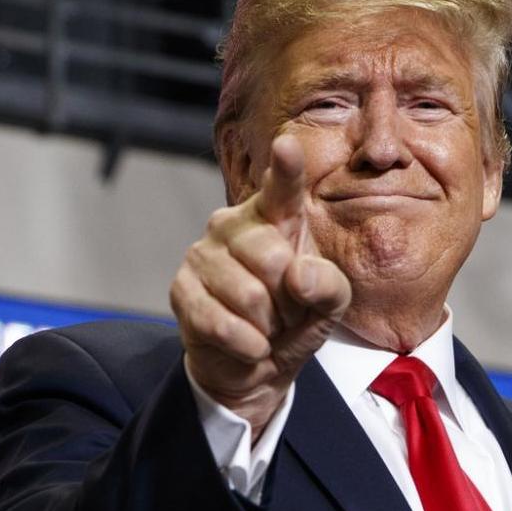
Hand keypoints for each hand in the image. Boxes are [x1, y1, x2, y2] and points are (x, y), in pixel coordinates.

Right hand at [170, 133, 351, 433]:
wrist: (255, 364)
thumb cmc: (294, 319)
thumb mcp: (328, 304)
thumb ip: (330, 285)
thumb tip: (299, 275)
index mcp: (274, 217)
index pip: (282, 189)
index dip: (286, 168)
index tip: (287, 146)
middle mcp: (233, 225)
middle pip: (272, 258)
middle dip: (288, 300)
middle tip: (285, 311)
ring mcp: (202, 255)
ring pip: (248, 295)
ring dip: (267, 326)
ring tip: (265, 326)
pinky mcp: (182, 290)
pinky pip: (222, 323)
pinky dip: (247, 345)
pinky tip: (250, 344)